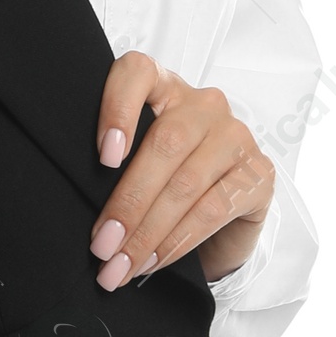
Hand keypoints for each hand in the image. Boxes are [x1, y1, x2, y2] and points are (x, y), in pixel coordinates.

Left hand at [88, 53, 274, 291]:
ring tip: (120, 264)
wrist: (223, 218)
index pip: (138, 72)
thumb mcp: (135, 165)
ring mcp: (236, 135)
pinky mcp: (260, 173)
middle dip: (127, 203)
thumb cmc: (164, 184)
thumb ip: (114, 165)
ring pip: (186, 183)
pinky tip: (152, 261)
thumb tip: (75, 204)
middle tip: (101, 245)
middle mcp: (204, 104)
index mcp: (164, 87)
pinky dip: (177, 242)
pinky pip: (213, 209)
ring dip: (147, 232)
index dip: (117, 107)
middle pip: (163, 143)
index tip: (103, 157)